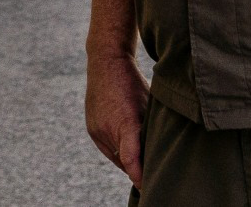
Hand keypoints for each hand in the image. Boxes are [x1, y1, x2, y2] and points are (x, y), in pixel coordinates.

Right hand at [84, 51, 147, 187]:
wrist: (106, 61)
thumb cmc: (133, 82)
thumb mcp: (148, 105)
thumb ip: (150, 130)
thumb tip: (159, 153)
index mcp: (124, 123)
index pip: (131, 161)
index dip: (140, 177)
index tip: (148, 188)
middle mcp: (106, 129)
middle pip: (124, 162)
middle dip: (137, 169)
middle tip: (153, 175)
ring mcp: (96, 129)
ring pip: (115, 157)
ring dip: (127, 160)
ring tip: (142, 158)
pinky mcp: (91, 128)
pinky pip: (106, 148)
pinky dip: (118, 150)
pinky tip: (128, 146)